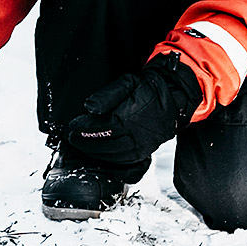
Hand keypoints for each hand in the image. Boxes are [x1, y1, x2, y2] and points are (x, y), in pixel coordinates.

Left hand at [65, 53, 201, 165]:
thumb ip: (107, 95)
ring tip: (82, 145)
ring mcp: (142, 147)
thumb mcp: (127, 82)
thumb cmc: (148, 88)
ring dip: (95, 153)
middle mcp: (137, 136)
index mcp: (131, 118)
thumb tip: (89, 107)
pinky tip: (100, 153)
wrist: (173, 97)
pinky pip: (125, 162)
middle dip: (85, 143)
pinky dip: (109, 160)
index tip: (73, 126)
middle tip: (72, 137)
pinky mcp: (145, 153)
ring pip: (113, 156)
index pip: (102, 128)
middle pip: (105, 145)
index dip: (85, 129)